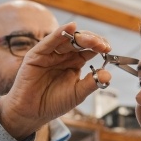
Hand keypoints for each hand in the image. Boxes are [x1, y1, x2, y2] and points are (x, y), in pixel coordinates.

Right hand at [0, 23, 111, 138]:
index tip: (108, 49)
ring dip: (81, 37)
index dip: (99, 47)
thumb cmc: (53, 103)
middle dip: (93, 41)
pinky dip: (60, 33)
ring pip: (67, 39)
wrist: (31, 113)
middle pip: (80, 41)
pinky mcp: (37, 55)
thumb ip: (91, 83)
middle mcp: (63, 55)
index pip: (89, 49)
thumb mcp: (77, 93)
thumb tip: (108, 74)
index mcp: (74, 63)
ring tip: (92, 40)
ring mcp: (50, 53)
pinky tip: (70, 27)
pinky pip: (49, 42)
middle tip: (102, 45)